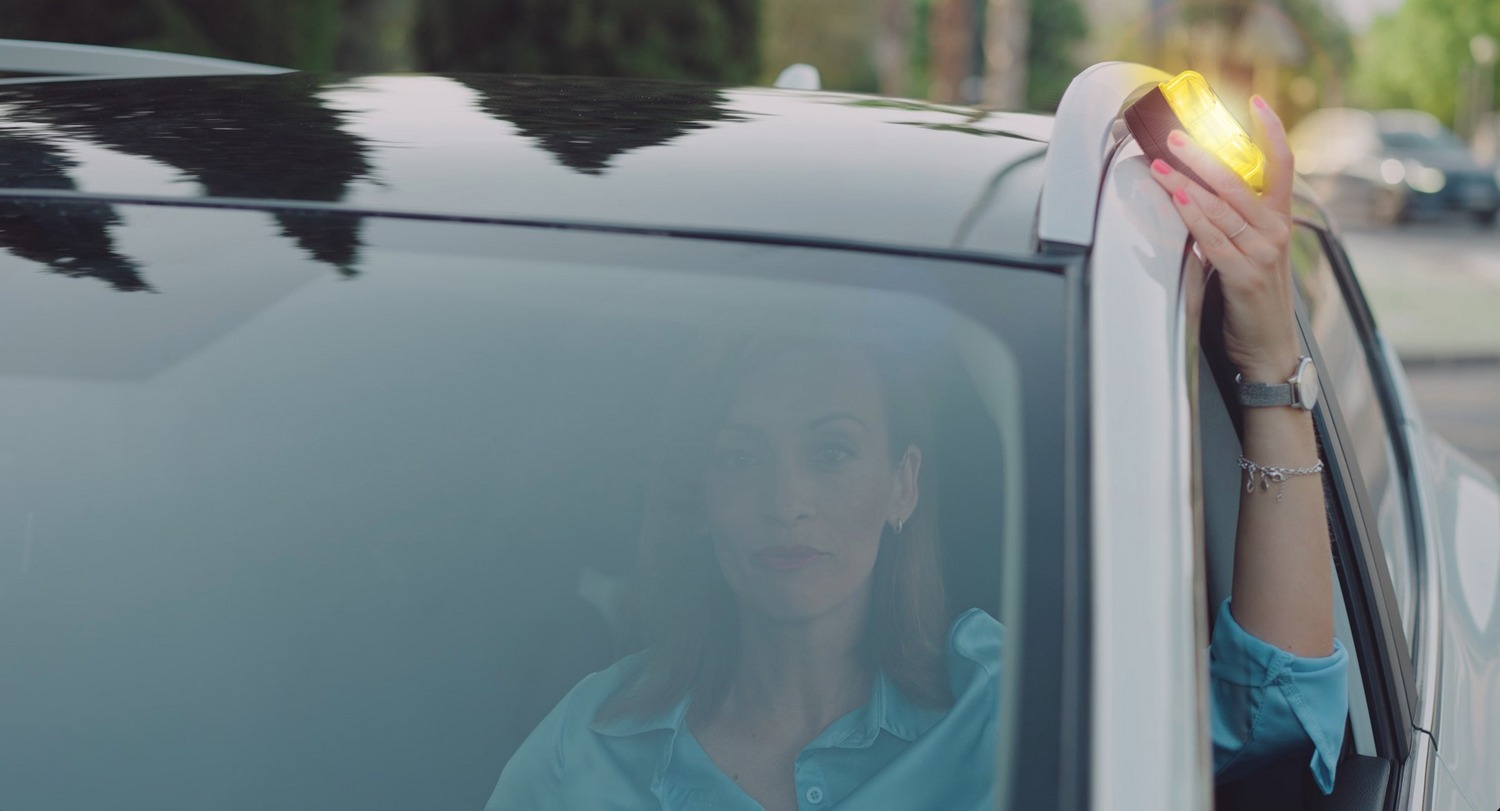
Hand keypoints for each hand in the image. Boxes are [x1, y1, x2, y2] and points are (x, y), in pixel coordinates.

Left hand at [1148, 96, 1299, 382]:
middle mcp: (1276, 230)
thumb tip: (1194, 194)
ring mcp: (1263, 252)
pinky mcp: (1245, 275)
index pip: (1284, 164)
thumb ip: (1229, 224)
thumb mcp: (1247, 252)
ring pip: (1222, 207)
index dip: (1272, 131)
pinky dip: (1192, 217)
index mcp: (1279, 219)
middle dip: (1203, 156)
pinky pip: (1214, 239)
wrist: (1267, 348)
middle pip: (1239, 181)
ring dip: (1186, 183)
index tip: (1258, 102)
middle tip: (1176, 136)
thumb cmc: (1251, 299)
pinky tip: (1176, 200)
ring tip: (1160, 165)